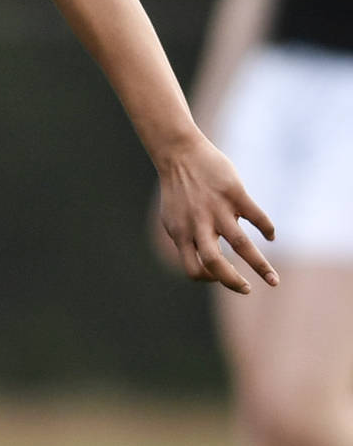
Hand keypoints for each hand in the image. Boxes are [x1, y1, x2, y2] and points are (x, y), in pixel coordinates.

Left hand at [153, 134, 277, 293]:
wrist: (179, 155)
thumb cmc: (178, 190)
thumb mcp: (173, 219)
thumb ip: (186, 238)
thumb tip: (204, 258)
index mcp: (181, 233)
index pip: (193, 269)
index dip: (207, 278)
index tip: (220, 277)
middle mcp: (199, 225)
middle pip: (215, 262)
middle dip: (233, 282)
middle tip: (247, 290)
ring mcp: (218, 210)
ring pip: (242, 245)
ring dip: (259, 266)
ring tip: (272, 281)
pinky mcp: (234, 194)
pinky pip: (257, 217)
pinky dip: (267, 229)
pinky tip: (270, 236)